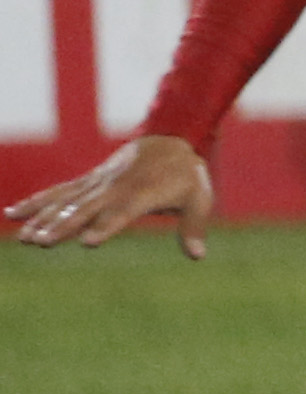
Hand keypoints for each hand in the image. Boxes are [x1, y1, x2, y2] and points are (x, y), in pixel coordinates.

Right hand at [10, 136, 213, 257]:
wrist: (170, 138)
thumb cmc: (186, 175)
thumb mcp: (199, 197)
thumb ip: (193, 226)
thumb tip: (198, 255)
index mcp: (143, 194)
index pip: (122, 213)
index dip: (106, 226)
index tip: (88, 242)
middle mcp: (115, 188)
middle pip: (86, 210)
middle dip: (63, 227)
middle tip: (40, 243)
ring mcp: (98, 183)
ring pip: (67, 202)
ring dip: (44, 219)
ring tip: (24, 239)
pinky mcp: (88, 181)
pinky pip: (59, 192)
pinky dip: (36, 202)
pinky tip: (12, 214)